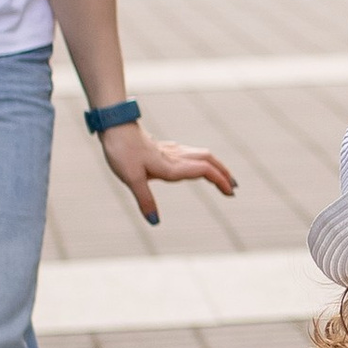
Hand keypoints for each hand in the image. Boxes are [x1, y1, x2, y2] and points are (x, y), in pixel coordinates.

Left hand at [102, 122, 237, 225]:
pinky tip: (197, 165)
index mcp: (171, 166)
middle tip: (233, 187)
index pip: (204, 170)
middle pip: (208, 160)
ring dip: (215, 165)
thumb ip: (145, 200)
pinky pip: (190, 153)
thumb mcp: (131, 179)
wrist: (114, 126)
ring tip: (222, 177)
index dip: (220, 180)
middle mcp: (175, 157)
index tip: (230, 192)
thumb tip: (155, 222)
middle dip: (223, 173)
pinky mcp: (163, 147)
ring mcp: (170, 150)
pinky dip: (202, 160)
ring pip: (201, 154)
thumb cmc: (121, 151)